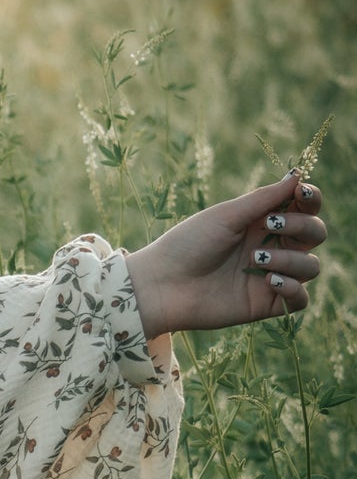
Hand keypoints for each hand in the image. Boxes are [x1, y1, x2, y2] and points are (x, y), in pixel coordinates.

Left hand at [123, 170, 327, 339]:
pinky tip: (269, 282)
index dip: (310, 198)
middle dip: (302, 226)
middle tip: (271, 225)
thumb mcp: (227, 215)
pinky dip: (293, 288)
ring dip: (291, 259)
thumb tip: (298, 174)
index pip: (304, 206)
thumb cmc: (188, 244)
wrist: (163, 285)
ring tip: (256, 259)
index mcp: (263, 220)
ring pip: (311, 266)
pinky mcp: (267, 304)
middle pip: (315, 233)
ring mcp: (272, 276)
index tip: (301, 193)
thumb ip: (265, 198)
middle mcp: (273, 246)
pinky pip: (301, 299)